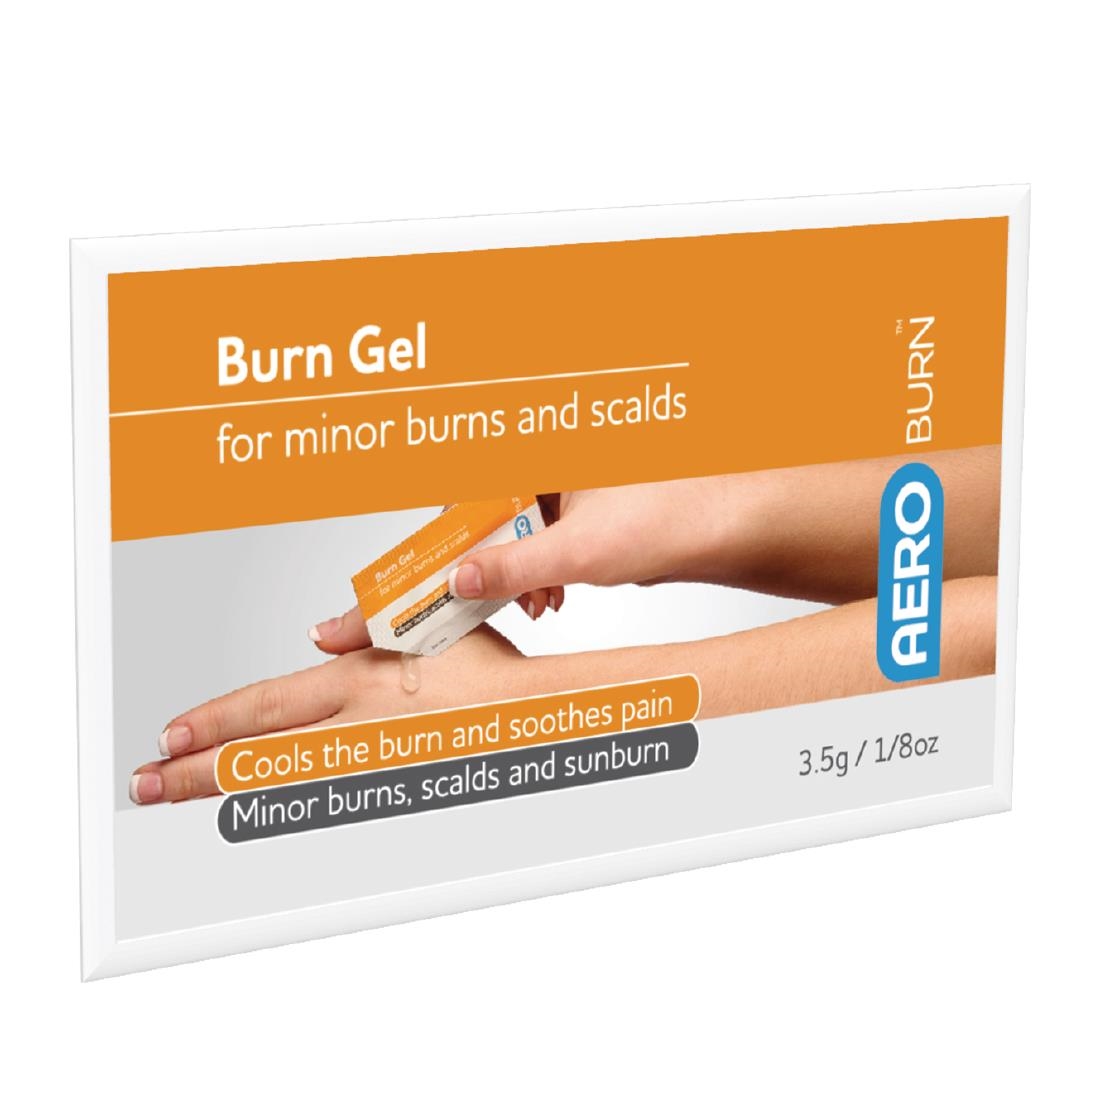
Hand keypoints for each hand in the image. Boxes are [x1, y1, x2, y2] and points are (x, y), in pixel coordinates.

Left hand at [130, 626, 536, 804]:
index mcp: (361, 680)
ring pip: (282, 785)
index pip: (269, 704)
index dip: (215, 720)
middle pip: (261, 755)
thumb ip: (362, 627)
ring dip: (224, 793)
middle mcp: (357, 728)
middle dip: (195, 771)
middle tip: (145, 783)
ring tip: (174, 797)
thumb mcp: (421, 627)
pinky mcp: (390, 791)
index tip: (171, 734)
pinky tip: (250, 807)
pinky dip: (279, 805)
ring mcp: (373, 767)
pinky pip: (322, 801)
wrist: (535, 716)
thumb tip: (316, 636)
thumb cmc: (486, 670)